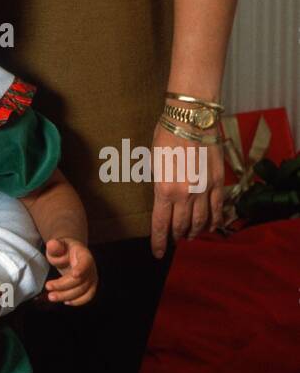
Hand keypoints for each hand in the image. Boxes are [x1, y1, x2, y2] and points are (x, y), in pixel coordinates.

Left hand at [43, 237, 96, 304]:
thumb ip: (54, 246)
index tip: (75, 274)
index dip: (81, 269)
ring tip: (52, 296)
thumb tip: (52, 244)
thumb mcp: (57, 246)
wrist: (70, 254)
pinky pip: (87, 297)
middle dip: (63, 286)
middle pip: (80, 280)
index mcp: (84, 255)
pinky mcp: (90, 287)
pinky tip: (65, 301)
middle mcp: (91, 267)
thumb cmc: (63, 250)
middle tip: (48, 287)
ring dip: (67, 296)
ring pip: (83, 291)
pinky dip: (77, 301)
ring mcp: (92, 278)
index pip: (85, 262)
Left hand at [150, 122, 224, 258]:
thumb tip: (162, 196)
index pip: (161, 225)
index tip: (157, 253)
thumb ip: (159, 182)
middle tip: (174, 241)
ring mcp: (205, 191)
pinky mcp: (219, 183)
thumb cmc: (166, 135)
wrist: (192, 119)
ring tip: (190, 236)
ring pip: (200, 221)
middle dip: (176, 236)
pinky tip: (211, 227)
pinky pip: (218, 209)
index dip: (159, 242)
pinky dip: (215, 221)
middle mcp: (185, 196)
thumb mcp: (153, 160)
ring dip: (194, 231)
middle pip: (181, 226)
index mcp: (164, 190)